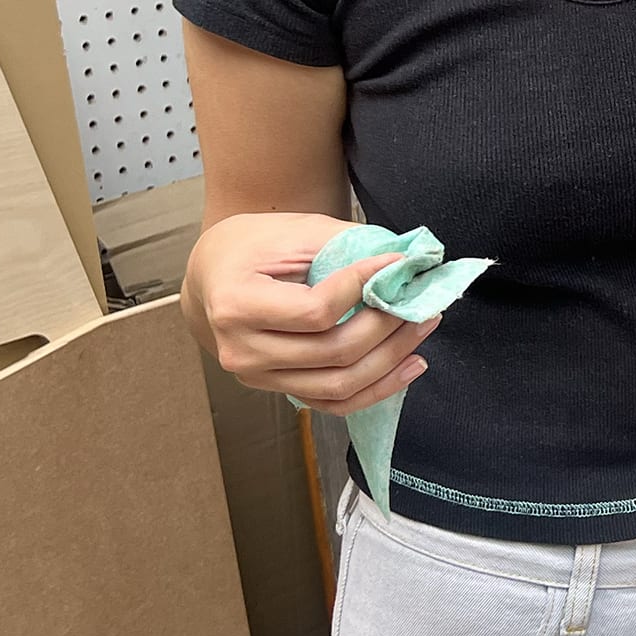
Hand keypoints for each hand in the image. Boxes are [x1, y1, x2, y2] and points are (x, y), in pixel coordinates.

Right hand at [182, 212, 440, 414]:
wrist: (213, 276)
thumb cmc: (253, 246)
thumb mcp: (292, 231)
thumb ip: (345, 244)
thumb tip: (404, 262)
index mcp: (237, 304)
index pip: (316, 311)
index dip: (363, 288)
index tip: (396, 263)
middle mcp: (242, 350)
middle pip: (333, 352)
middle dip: (388, 326)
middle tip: (422, 301)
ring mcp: (257, 377)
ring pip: (338, 385)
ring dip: (391, 359)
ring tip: (422, 327)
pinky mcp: (276, 390)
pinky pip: (334, 404)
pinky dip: (377, 388)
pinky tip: (409, 365)